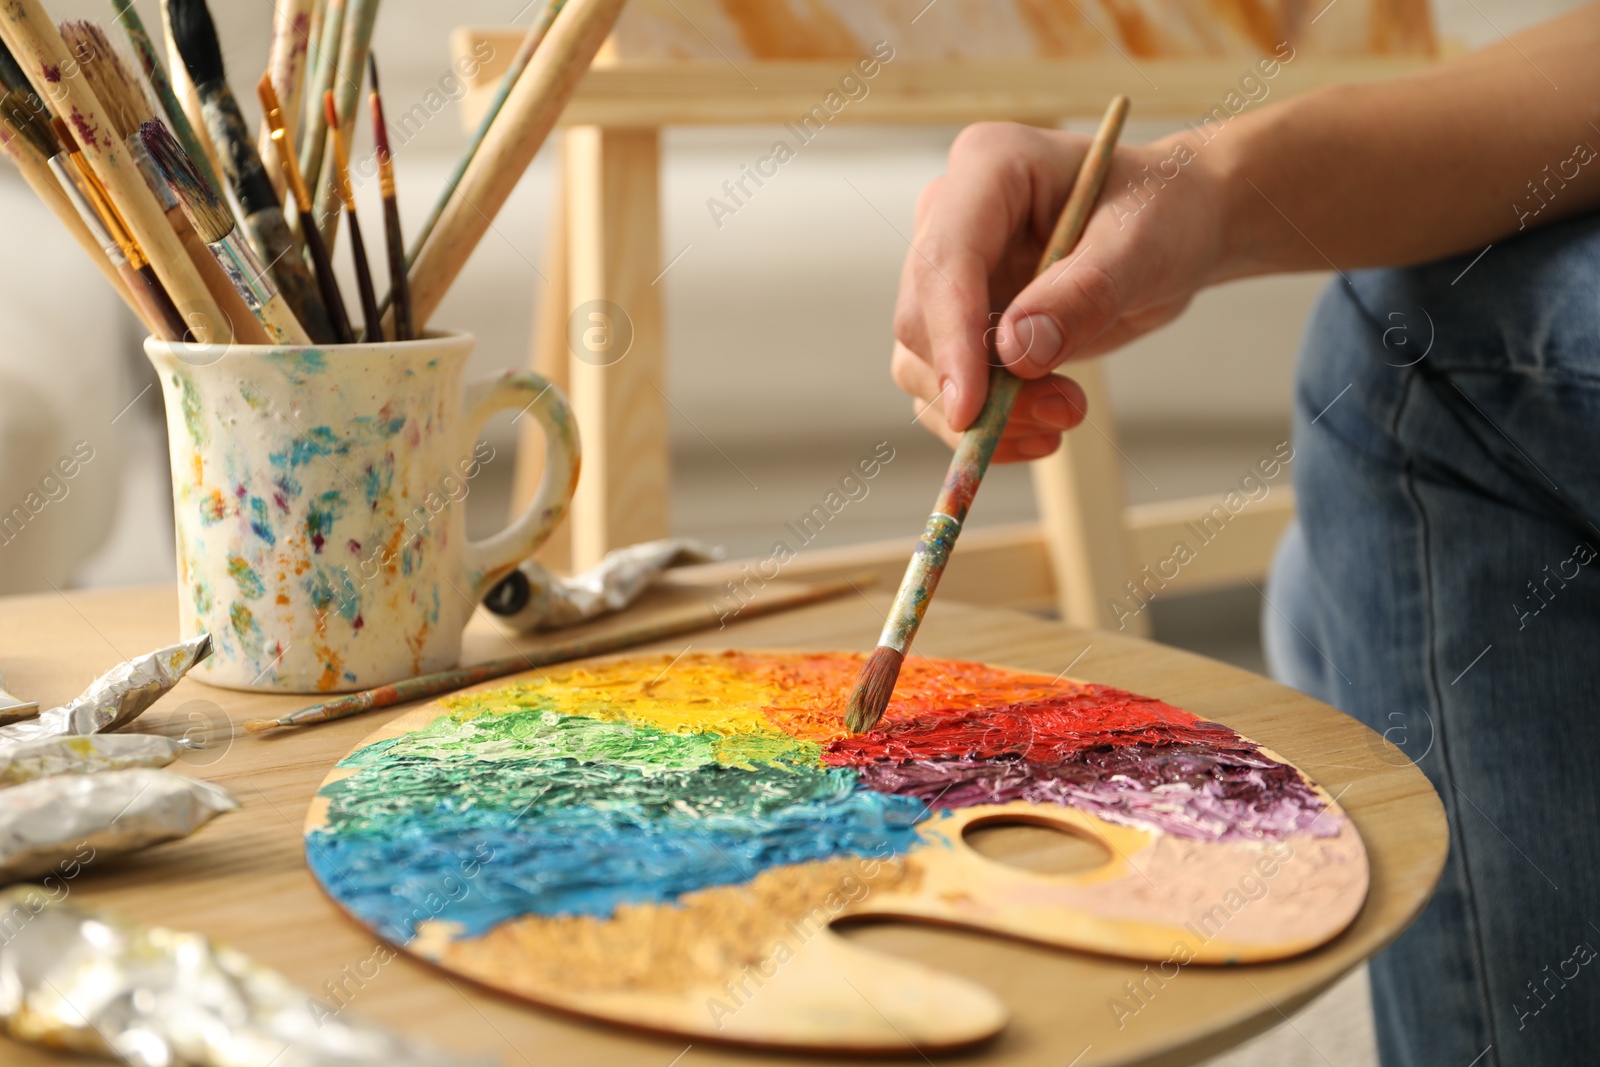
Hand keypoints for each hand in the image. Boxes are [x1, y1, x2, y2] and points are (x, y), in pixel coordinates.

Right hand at [892, 121, 1229, 461]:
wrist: (1177, 229)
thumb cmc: (1164, 213)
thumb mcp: (1143, 246)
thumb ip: (1084, 293)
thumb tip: (1014, 353)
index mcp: (988, 167)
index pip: (944, 260)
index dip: (951, 337)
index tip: (970, 410)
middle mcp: (949, 217)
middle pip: (921, 320)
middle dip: (979, 385)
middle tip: (1061, 414)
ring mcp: (949, 274)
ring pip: (923, 365)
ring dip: (986, 413)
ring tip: (1066, 416)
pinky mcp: (960, 323)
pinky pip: (946, 389)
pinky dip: (988, 425)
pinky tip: (1042, 432)